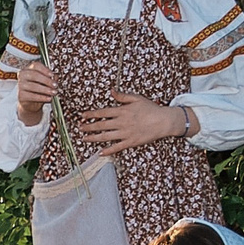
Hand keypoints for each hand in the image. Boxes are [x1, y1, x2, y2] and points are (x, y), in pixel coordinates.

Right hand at [14, 59, 58, 125]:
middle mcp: (23, 76)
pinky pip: (32, 96)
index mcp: (29, 69)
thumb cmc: (38, 90)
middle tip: (55, 85)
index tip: (52, 75)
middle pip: (34, 75)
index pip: (36, 65)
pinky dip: (42, 98)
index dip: (45, 70)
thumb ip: (50, 78)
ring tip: (53, 92)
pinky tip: (49, 98)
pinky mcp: (21, 96)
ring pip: (33, 86)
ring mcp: (20, 85)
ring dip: (46, 89)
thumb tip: (55, 77)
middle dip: (46, 80)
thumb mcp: (45, 83)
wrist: (31, 104)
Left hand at [75, 92, 193, 153]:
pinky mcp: (131, 142)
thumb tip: (111, 91)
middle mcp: (121, 122)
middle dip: (88, 127)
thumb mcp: (136, 98)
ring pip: (106, 137)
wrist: (163, 121)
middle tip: (80, 128)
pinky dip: (108, 151)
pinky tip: (100, 153)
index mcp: (122, 111)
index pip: (102, 112)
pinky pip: (117, 147)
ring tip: (84, 138)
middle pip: (101, 125)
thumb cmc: (151, 109)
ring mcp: (125, 133)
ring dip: (93, 138)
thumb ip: (122, 96)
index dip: (91, 114)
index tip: (82, 116)